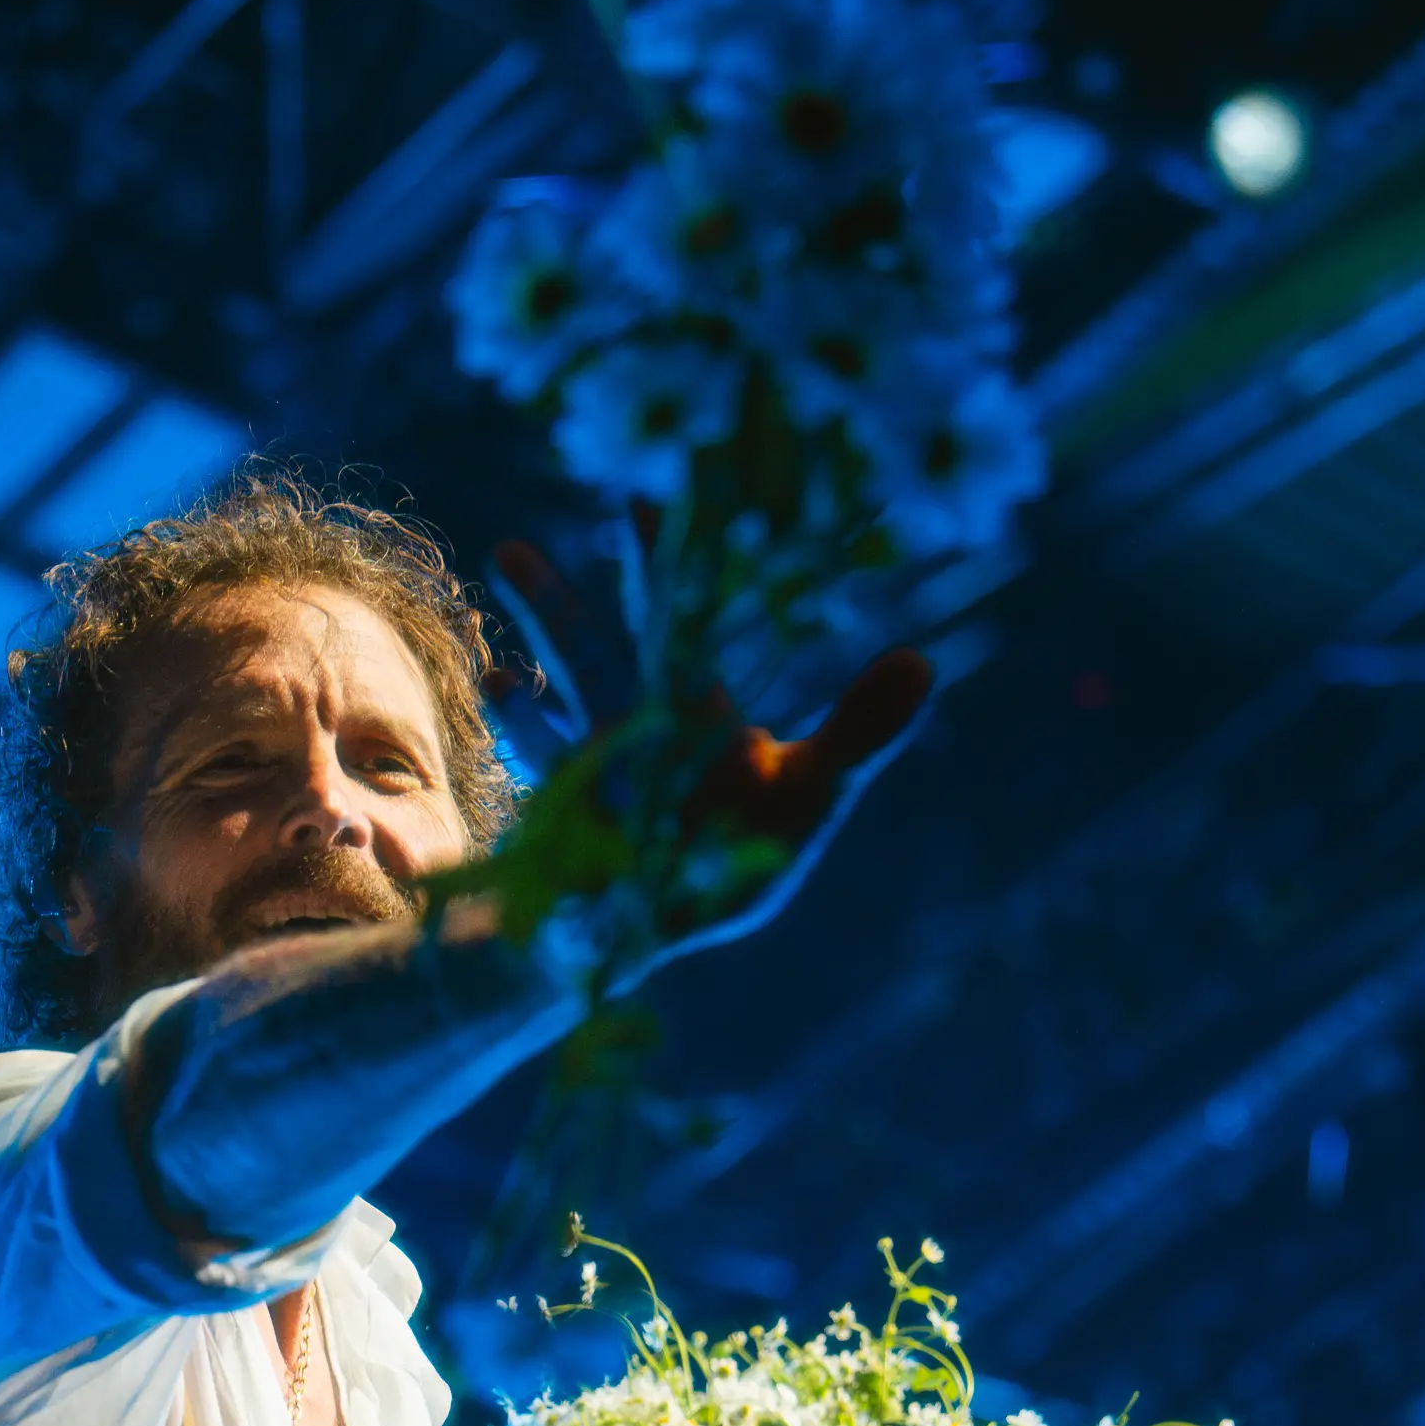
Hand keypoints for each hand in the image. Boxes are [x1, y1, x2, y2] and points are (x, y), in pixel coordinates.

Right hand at [485, 538, 931, 980]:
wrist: (661, 930)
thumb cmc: (731, 861)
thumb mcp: (810, 797)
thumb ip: (861, 733)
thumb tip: (923, 659)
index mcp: (693, 709)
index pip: (683, 621)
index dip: (669, 560)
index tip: (650, 494)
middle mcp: (638, 725)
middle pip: (611, 640)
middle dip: (591, 575)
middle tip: (565, 506)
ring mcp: (599, 768)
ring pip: (573, 682)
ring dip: (551, 620)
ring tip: (513, 548)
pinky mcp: (576, 820)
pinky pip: (551, 768)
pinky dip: (528, 725)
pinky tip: (501, 682)